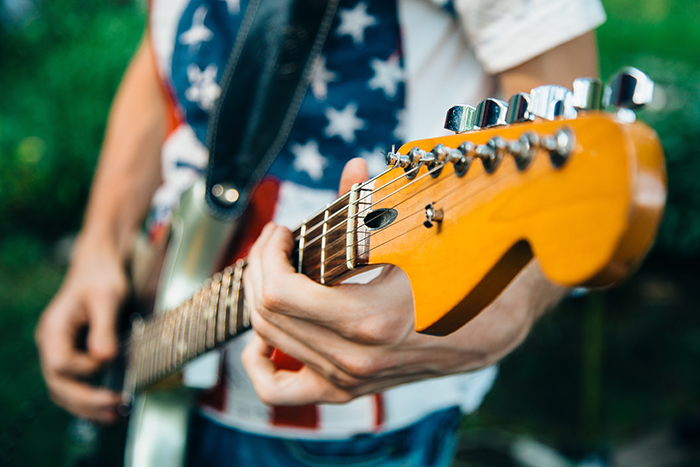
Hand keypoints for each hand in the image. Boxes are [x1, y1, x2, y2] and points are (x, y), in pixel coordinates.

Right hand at [35, 240, 126, 422]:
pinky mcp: (74, 358)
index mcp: (54, 330)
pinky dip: (90, 400)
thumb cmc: (101, 278)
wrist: (98, 269)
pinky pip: (76, 386)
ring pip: (64, 391)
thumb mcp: (107, 298)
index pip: (62, 364)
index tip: (110, 361)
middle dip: (87, 401)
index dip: (86, 368)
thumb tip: (105, 357)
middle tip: (115, 408)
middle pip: (59, 385)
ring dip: (87, 408)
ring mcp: (61, 353)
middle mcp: (52, 345)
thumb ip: (104, 328)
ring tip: (115, 416)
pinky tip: (110, 408)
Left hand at [241, 159, 565, 405]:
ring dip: (260, 304)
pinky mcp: (354, 387)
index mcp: (369, 321)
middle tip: (274, 243)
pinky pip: (287, 390)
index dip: (268, 254)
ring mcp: (352, 379)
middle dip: (259, 271)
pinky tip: (262, 342)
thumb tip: (351, 169)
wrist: (502, 320)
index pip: (280, 292)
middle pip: (269, 317)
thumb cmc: (468, 271)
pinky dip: (265, 366)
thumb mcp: (422, 232)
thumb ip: (374, 202)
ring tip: (271, 275)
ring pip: (272, 346)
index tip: (282, 230)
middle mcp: (355, 359)